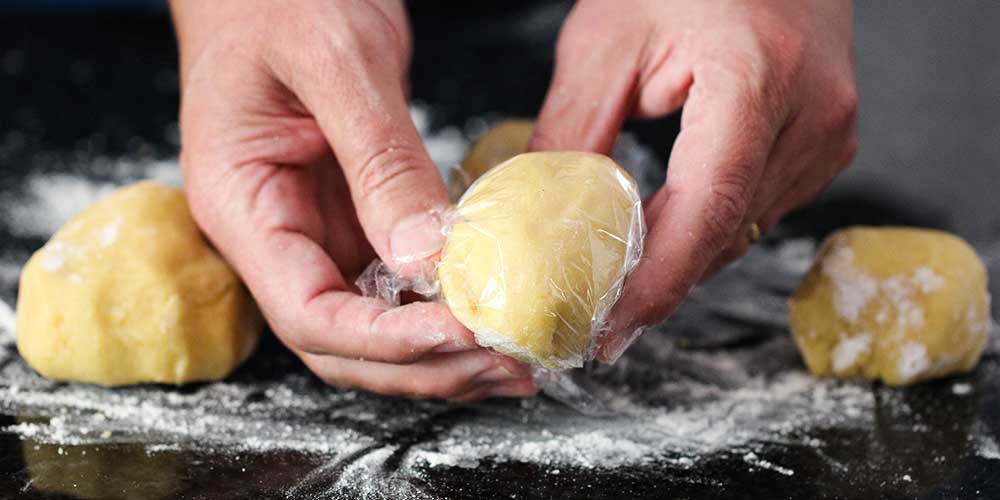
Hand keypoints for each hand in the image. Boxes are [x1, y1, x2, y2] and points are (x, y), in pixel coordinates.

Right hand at [171, 0, 534, 399]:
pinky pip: (397, 284)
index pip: (308, 314)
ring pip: (374, 327)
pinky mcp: (353, 217)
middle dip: (426, 366)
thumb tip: (426, 260)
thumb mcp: (337, 62)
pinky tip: (495, 313)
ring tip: (517, 357)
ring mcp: (315, 231)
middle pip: (343, 343)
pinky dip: (446, 309)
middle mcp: (275, 235)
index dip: (386, 341)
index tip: (463, 333)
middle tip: (511, 362)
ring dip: (442, 354)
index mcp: (243, 205)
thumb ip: (379, 160)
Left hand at [531, 0, 857, 360]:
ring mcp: (828, 134)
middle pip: (724, 230)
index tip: (610, 331)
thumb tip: (536, 216)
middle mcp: (811, 115)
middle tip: (591, 316)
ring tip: (613, 276)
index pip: (707, 205)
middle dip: (655, 281)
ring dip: (679, 256)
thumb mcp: (607, 38)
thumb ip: (573, 129)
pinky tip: (661, 230)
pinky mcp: (826, 145)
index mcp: (755, 77)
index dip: (657, 281)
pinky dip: (705, 228)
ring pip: (742, 230)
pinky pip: (758, 209)